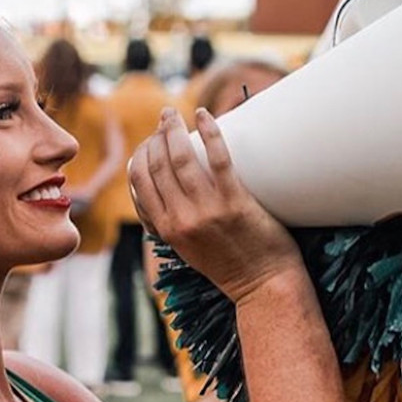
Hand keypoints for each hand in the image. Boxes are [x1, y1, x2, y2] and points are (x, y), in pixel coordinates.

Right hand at [129, 107, 301, 302]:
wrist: (263, 287)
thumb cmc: (230, 266)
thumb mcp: (189, 249)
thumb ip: (174, 223)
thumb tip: (165, 195)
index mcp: (166, 229)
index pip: (139, 181)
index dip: (141, 153)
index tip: (151, 139)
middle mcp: (181, 219)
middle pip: (156, 165)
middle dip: (156, 135)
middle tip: (166, 118)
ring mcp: (207, 211)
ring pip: (180, 159)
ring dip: (174, 128)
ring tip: (176, 114)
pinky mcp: (235, 203)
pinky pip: (218, 159)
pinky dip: (209, 132)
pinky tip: (205, 115)